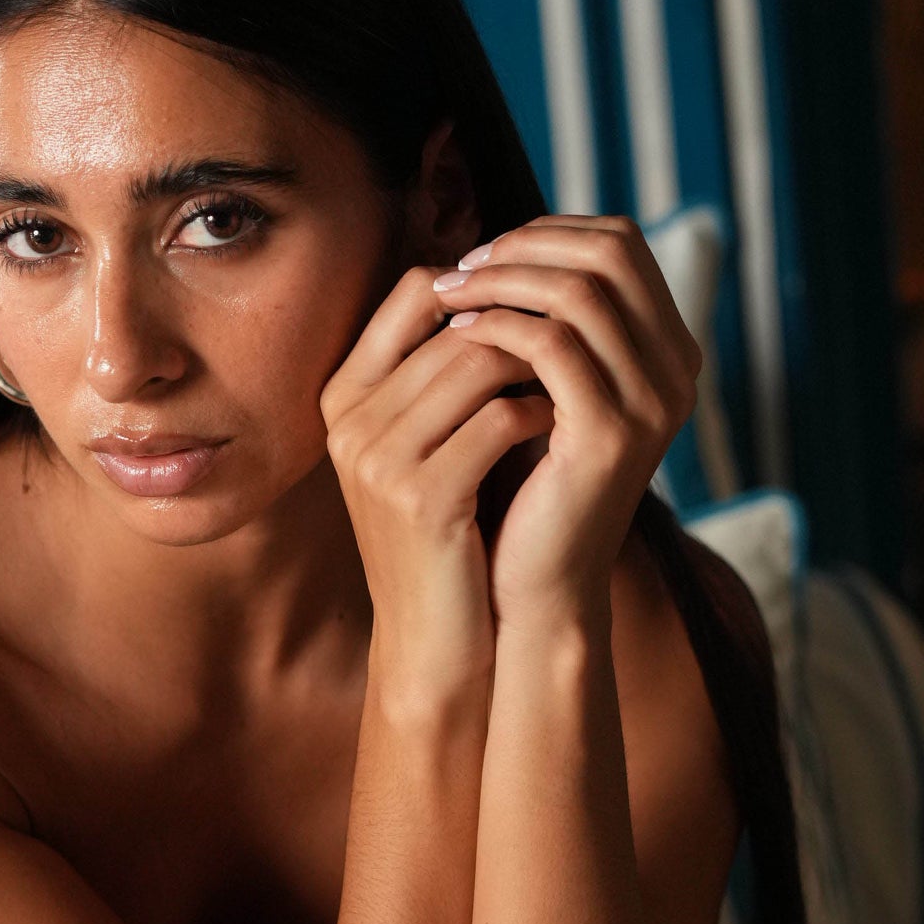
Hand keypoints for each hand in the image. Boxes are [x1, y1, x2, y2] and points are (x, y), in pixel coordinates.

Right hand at [321, 264, 558, 698]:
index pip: (415, 290)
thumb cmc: (445, 534)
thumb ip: (444, 374)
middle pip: (454, 321)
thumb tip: (509, 284)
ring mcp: (379, 458)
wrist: (431, 640)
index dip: (487, 287)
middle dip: (525, 323)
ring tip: (577, 373)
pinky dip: (540, 413)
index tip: (541, 306)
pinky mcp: (420, 497)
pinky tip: (565, 423)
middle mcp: (349, 420)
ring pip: (476, 362)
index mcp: (343, 396)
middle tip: (580, 332)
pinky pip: (496, 420)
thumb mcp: (429, 446)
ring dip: (539, 362)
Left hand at [426, 216, 699, 631]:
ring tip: (448, 295)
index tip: (484, 253)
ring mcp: (652, 402)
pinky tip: (456, 337)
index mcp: (668, 352)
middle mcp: (676, 371)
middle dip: (526, 246)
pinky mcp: (611, 434)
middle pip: (611, 252)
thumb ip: (548, 324)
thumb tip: (502, 245)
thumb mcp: (545, 392)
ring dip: (503, 282)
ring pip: (580, 291)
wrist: (535, 587)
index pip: (620, 244)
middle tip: (461, 267)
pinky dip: (498, 328)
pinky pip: (552, 345)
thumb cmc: (528, 490)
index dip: (548, 233)